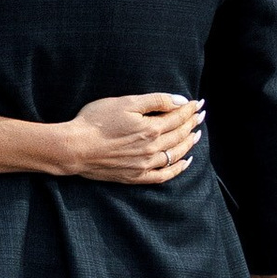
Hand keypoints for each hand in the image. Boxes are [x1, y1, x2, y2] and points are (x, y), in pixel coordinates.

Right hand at [56, 94, 203, 184]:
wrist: (75, 148)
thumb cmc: (95, 121)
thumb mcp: (125, 103)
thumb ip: (155, 101)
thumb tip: (180, 101)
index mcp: (151, 128)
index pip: (178, 117)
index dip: (189, 109)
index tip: (198, 103)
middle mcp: (153, 148)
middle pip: (179, 134)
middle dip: (192, 123)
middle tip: (201, 115)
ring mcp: (146, 164)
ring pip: (176, 154)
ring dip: (189, 143)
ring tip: (196, 134)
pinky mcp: (137, 176)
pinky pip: (164, 175)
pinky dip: (178, 168)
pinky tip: (185, 161)